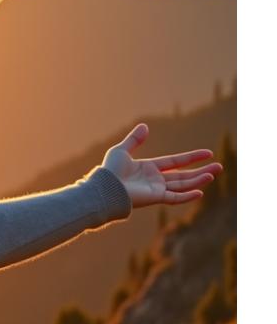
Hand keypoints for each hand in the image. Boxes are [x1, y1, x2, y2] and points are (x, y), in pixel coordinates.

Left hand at [102, 123, 223, 208]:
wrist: (104, 187)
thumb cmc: (109, 170)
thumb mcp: (121, 150)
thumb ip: (135, 139)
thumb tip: (145, 125)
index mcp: (148, 168)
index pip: (175, 162)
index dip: (191, 157)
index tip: (208, 153)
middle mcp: (155, 179)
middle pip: (183, 175)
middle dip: (201, 171)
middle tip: (219, 167)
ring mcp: (156, 189)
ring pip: (182, 185)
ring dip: (198, 180)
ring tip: (214, 174)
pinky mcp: (155, 198)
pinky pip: (174, 198)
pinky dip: (187, 196)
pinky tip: (200, 192)